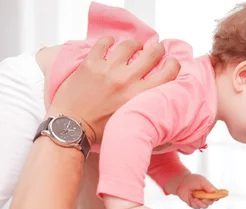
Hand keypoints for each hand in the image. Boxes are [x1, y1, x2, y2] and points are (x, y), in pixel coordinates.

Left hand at [46, 37, 179, 143]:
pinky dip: (109, 41)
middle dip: (156, 49)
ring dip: (134, 44)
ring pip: (129, 45)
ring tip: (133, 47)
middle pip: (152, 53)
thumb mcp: (132, 120)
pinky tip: (110, 45)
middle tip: (155, 50)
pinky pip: (103, 43)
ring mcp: (108, 69)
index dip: (173, 64)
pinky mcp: (90, 64)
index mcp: (140, 96)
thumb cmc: (99, 129)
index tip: (171, 62)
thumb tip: (155, 96)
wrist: (71, 126)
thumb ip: (145, 106)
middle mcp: (127, 80)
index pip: (168, 72)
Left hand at [176, 173, 217, 208]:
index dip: (217, 197)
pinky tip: (192, 199)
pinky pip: (197, 207)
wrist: (181, 183)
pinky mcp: (194, 204)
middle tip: (203, 199)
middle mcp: (206, 196)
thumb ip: (208, 186)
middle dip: (207, 201)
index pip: (217, 196)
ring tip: (195, 198)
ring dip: (200, 203)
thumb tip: (214, 191)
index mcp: (210, 190)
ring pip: (204, 206)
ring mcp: (200, 201)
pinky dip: (195, 204)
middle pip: (211, 202)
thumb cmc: (192, 180)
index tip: (215, 197)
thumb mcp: (201, 181)